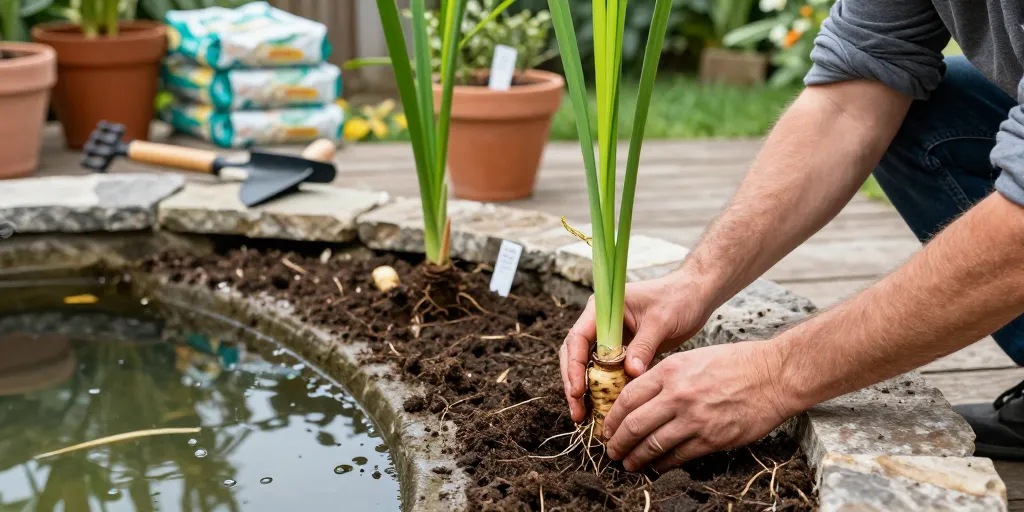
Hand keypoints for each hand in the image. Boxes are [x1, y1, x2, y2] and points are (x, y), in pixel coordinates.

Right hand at [559, 272, 714, 422]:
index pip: (578, 338)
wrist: (694, 295)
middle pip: (575, 354)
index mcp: (603, 309)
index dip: (574, 366)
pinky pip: (605, 371)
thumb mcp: (661, 322)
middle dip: (573, 383)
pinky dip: (603, 389)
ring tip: (584, 416)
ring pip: (587, 366)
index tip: (578, 391)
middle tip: (577, 411)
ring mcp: (609, 337)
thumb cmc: (678, 299)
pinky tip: (604, 409)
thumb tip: (630, 374)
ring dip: (584, 390)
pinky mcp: (621, 350)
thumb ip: (643, 346)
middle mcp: (600, 322)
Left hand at [603, 340, 795, 471]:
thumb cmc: (735, 363)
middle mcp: (677, 395)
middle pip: (634, 424)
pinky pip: (677, 456)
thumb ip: (664, 377)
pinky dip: (662, 464)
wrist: (774, 375)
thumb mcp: (692, 359)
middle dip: (617, 442)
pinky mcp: (711, 438)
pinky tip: (655, 467)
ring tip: (628, 463)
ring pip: (652, 445)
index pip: (627, 397)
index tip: (607, 427)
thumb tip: (640, 397)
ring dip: (635, 458)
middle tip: (611, 450)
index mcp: (669, 371)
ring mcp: (694, 419)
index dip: (612, 417)